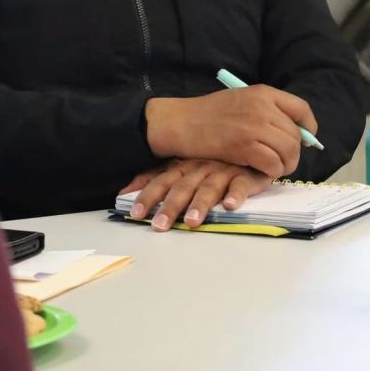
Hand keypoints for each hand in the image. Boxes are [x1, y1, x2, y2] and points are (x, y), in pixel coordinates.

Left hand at [118, 158, 271, 231]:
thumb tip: (124, 192)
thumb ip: (153, 178)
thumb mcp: (179, 166)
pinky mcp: (244, 176)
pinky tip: (230, 206)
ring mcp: (221, 171)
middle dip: (169, 207)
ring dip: (199, 205)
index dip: (147, 197)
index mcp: (181, 166)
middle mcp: (198, 168)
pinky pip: (240, 185)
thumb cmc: (208, 161)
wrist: (245, 144)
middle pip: (182, 188)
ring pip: (208, 189)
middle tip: (160, 225)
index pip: (160, 182)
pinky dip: (235, 195)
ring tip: (191, 222)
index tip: (135, 214)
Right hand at [144, 86, 317, 177]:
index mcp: (263, 93)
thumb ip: (266, 111)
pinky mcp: (245, 146)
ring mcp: (254, 126)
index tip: (304, 140)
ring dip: (284, 165)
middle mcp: (263, 107)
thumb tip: (294, 131)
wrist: (181, 122)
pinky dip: (270, 172)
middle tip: (281, 161)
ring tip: (271, 167)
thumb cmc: (208, 114)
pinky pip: (273, 164)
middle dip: (292, 153)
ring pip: (288, 152)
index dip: (308, 128)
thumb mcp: (240, 100)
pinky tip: (260, 171)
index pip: (301, 109)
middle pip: (295, 135)